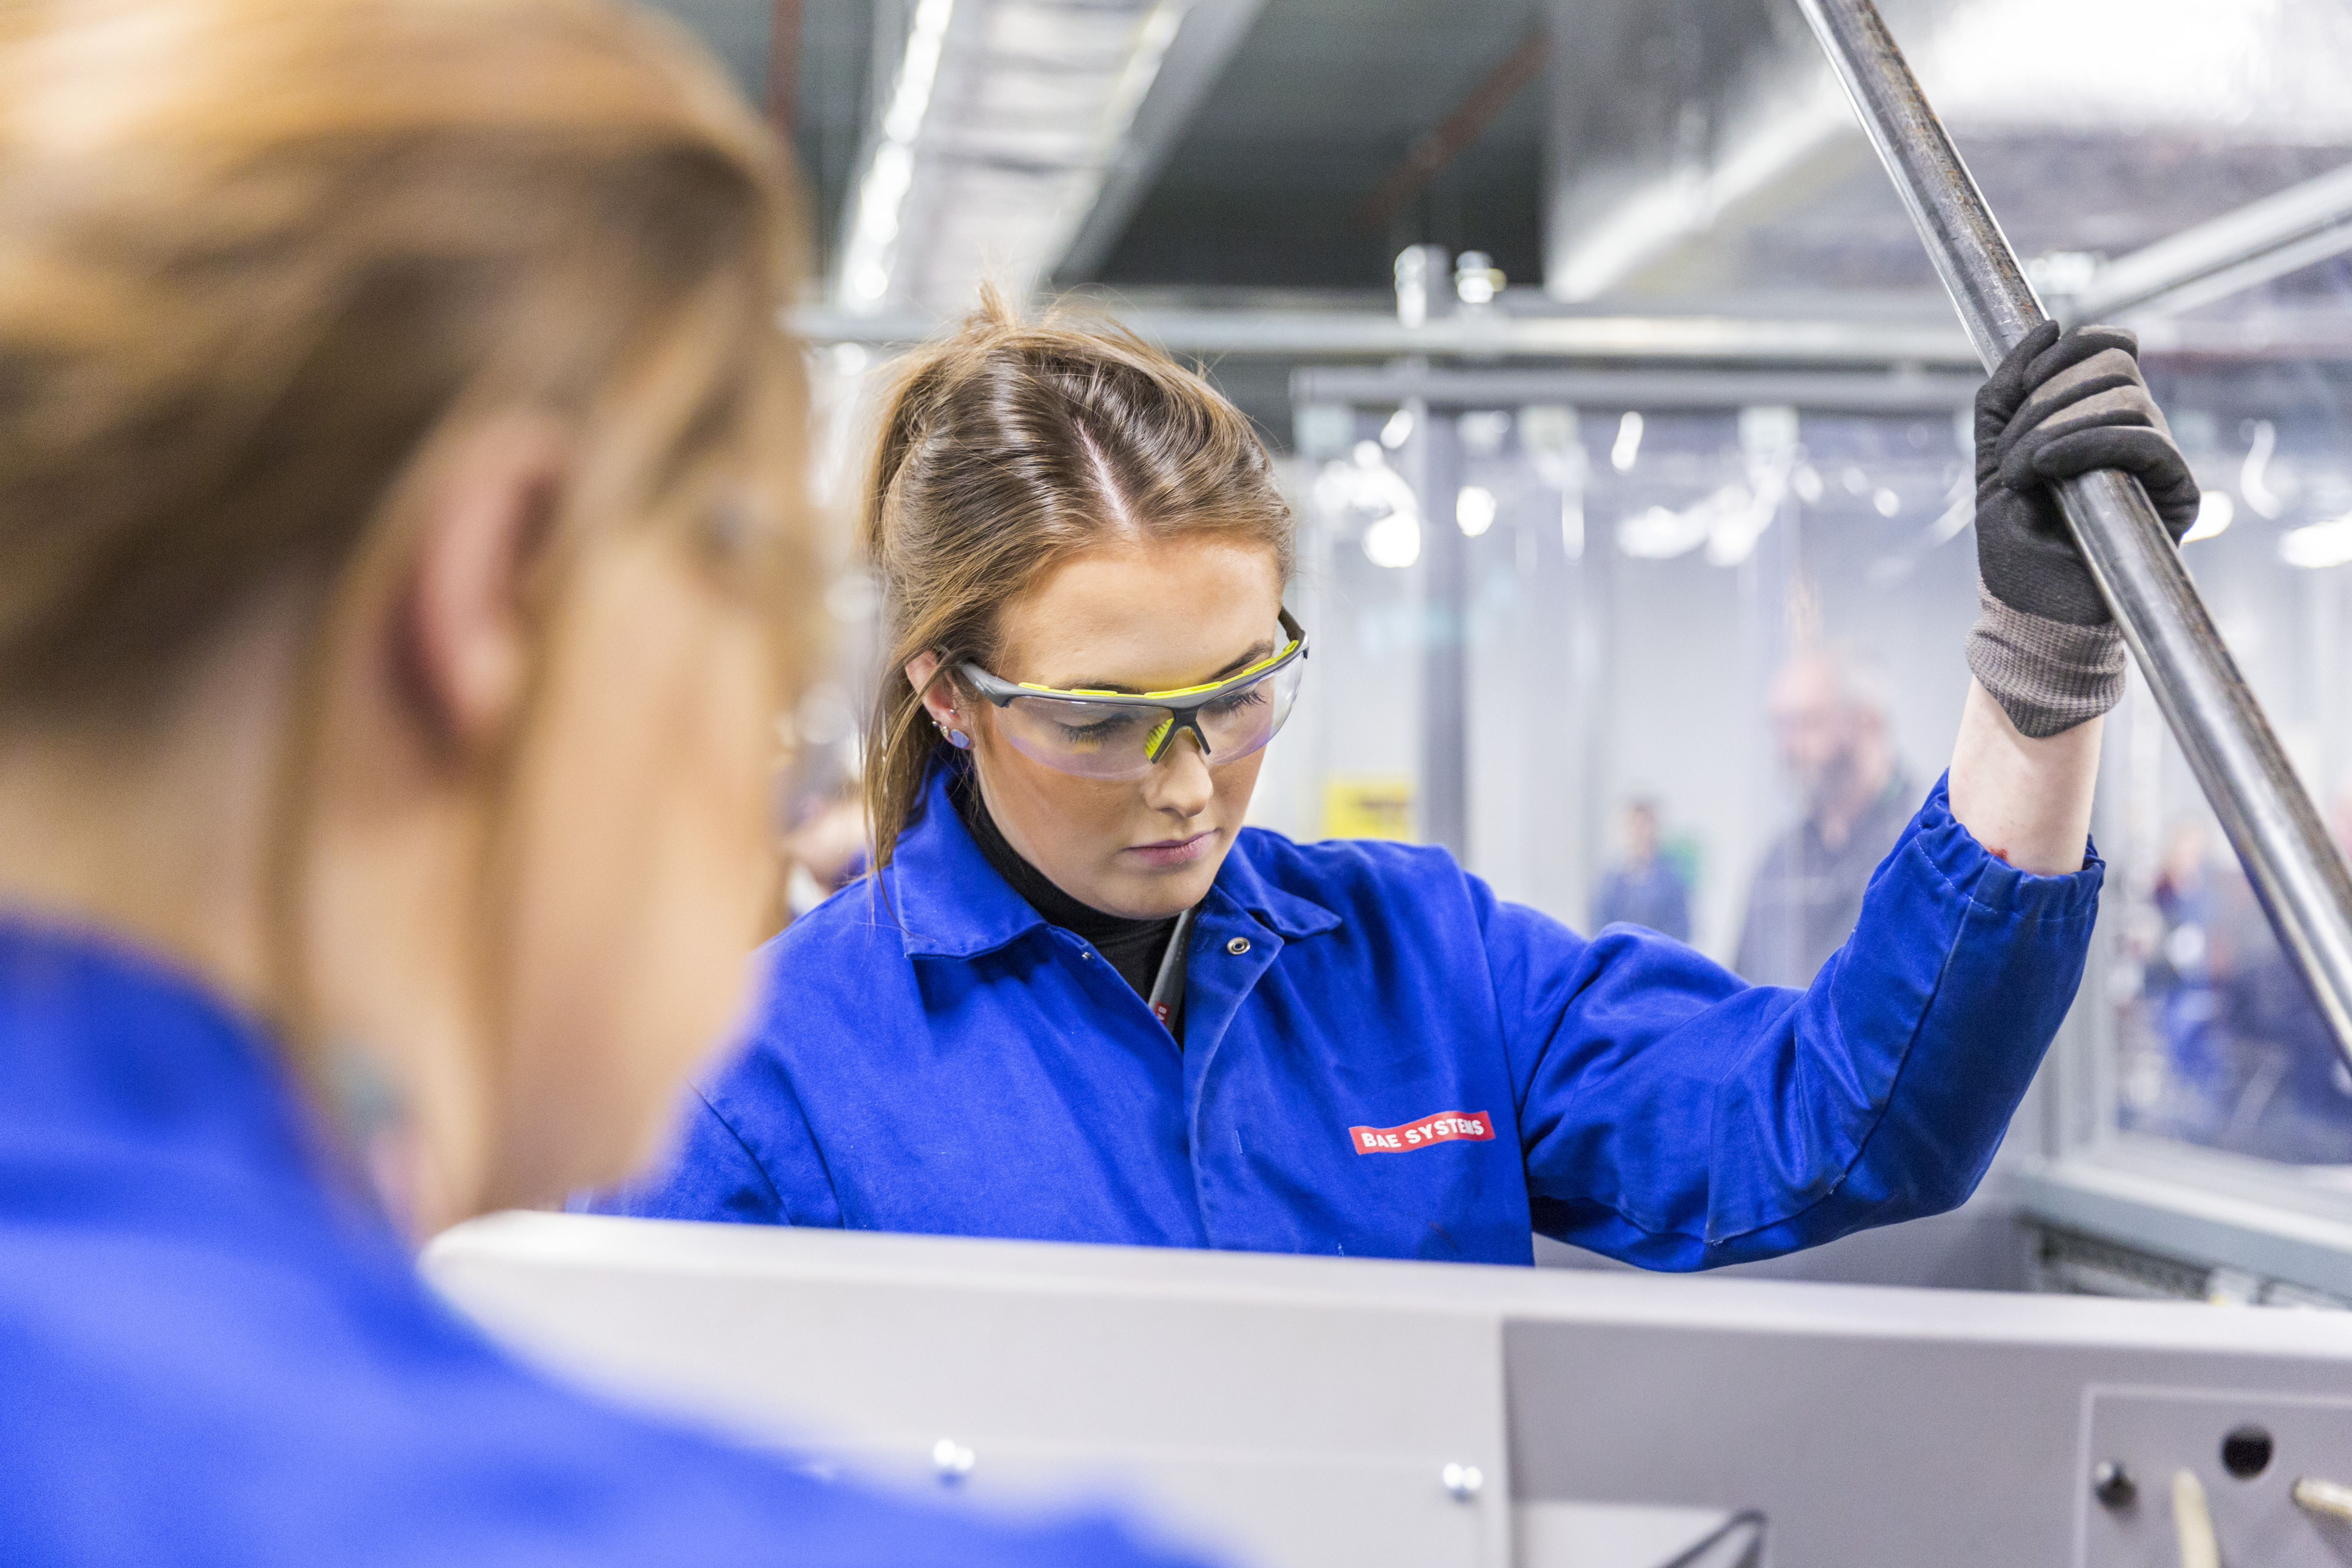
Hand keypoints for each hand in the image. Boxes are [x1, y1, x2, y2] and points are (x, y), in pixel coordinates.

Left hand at [1974, 319, 2199, 626]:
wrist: (2031, 609)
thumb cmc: (2014, 541)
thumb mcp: (1993, 458)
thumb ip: (2005, 397)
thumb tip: (2047, 327)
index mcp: (2097, 416)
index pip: (2108, 348)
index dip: (2067, 351)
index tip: (2024, 384)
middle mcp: (2137, 430)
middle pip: (2114, 368)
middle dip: (2047, 402)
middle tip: (2012, 456)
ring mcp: (2159, 461)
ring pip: (2127, 401)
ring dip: (2058, 429)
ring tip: (2022, 474)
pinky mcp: (2177, 494)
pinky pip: (2148, 444)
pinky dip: (2092, 445)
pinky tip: (2049, 469)